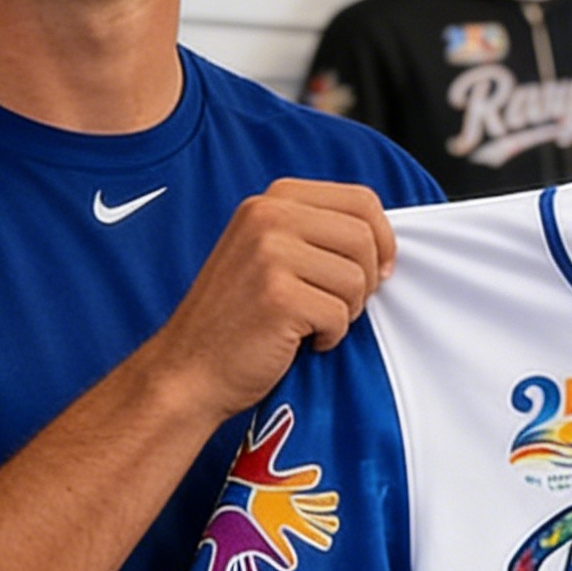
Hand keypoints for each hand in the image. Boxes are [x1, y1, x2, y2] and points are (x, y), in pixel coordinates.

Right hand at [159, 179, 396, 423]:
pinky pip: (340, 315)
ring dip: (346, 312)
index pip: (361, 200)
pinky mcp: (278, 296)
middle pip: (364, 238)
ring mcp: (270, 254)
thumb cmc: (235, 319)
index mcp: (272, 201)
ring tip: (312, 323)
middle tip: (339, 306)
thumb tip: (380, 238)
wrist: (188, 370)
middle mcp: (268, 216)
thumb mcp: (267, 252)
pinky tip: (300, 341)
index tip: (377, 270)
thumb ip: (313, 233)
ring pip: (357, 279)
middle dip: (366, 280)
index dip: (383, 239)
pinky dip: (330, 337)